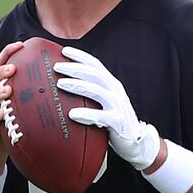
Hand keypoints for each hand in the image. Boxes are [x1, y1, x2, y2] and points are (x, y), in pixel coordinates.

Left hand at [54, 46, 160, 170]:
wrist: (135, 142)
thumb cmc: (113, 121)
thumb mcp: (103, 103)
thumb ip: (90, 94)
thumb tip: (63, 87)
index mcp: (111, 84)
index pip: (96, 65)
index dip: (81, 56)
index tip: (64, 50)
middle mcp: (116, 91)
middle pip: (95, 74)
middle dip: (75, 68)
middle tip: (57, 66)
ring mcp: (118, 106)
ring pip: (97, 91)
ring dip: (78, 86)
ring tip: (61, 84)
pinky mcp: (118, 122)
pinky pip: (101, 116)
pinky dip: (87, 114)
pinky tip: (73, 114)